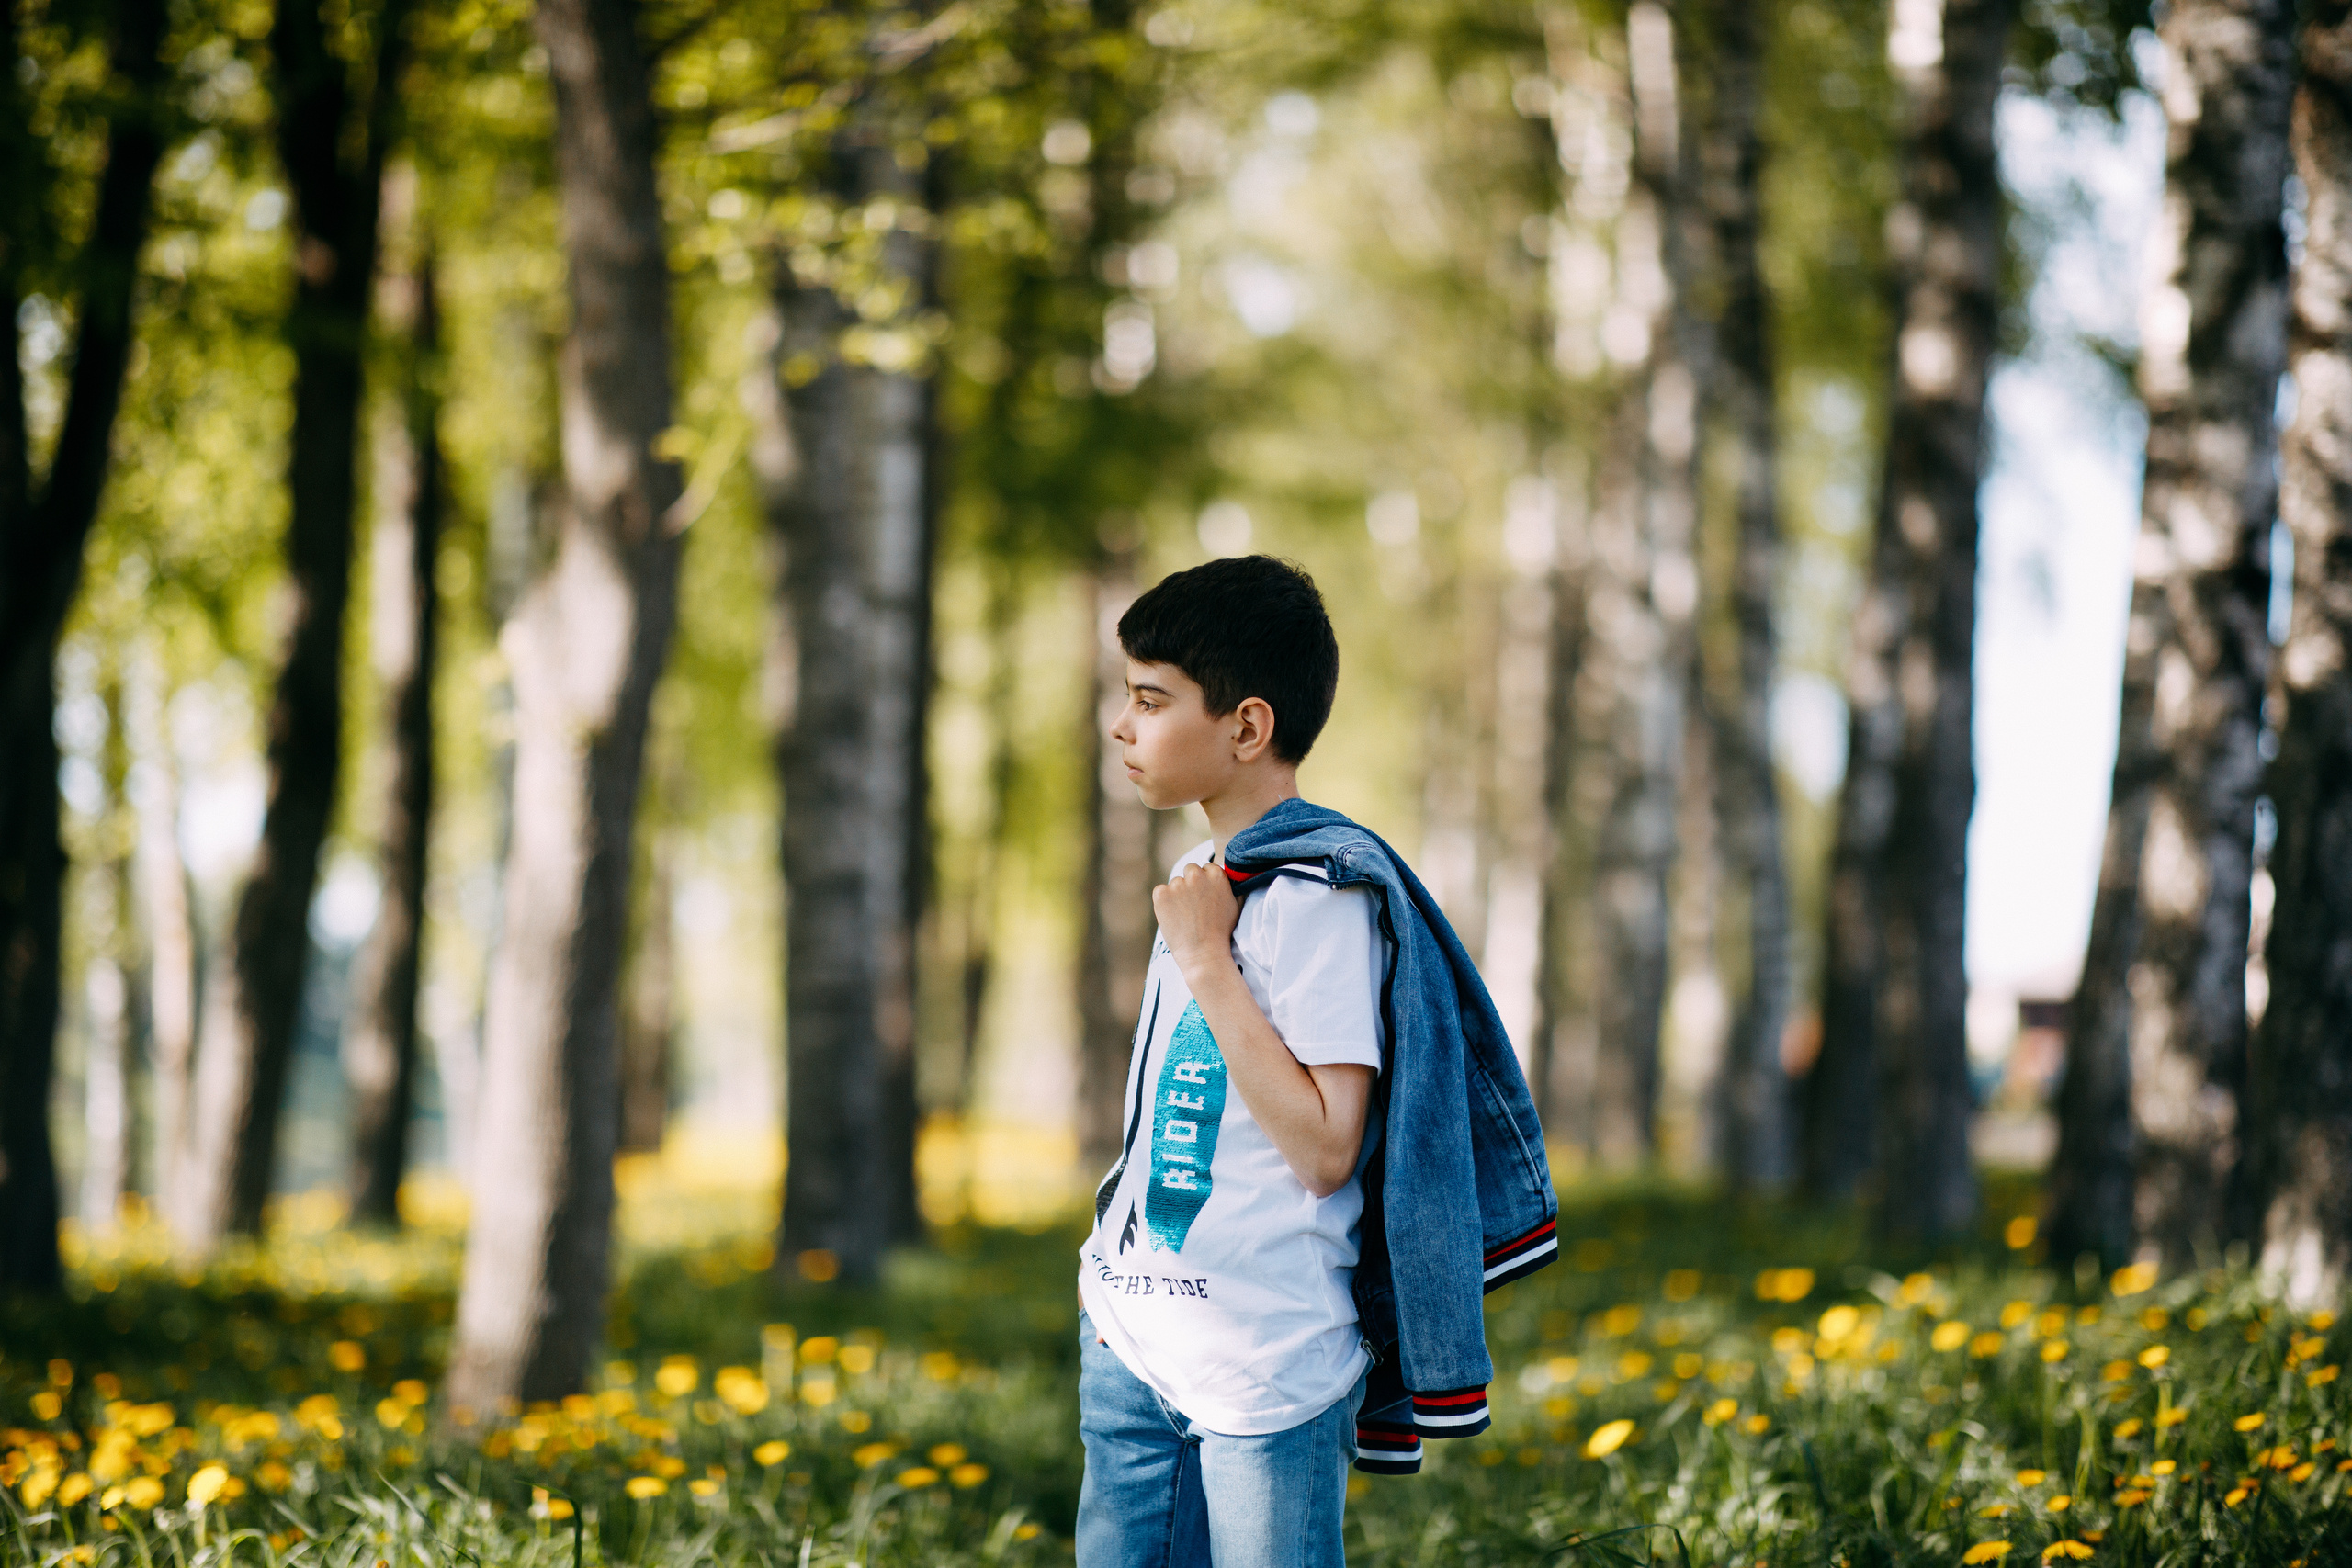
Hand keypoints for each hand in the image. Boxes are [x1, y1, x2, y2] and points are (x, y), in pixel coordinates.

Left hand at [1153, 861, 1240, 979]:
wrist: (1203, 953)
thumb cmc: (1222, 932)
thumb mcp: (1235, 904)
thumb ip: (1231, 885)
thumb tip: (1229, 874)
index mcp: (1216, 874)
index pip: (1207, 868)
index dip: (1206, 883)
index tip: (1205, 896)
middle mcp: (1196, 875)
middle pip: (1190, 870)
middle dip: (1191, 882)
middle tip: (1193, 904)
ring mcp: (1177, 884)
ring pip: (1175, 883)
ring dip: (1178, 894)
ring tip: (1185, 916)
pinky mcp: (1161, 894)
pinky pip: (1160, 891)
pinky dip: (1164, 902)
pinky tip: (1173, 916)